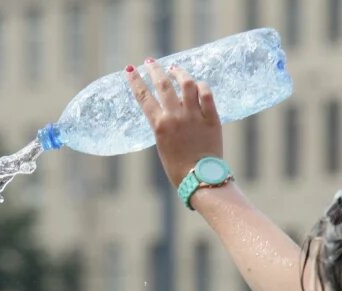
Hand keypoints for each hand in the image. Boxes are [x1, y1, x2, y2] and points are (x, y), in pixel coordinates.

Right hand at [125, 59, 222, 187]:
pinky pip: (207, 94)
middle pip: (163, 84)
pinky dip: (201, 86)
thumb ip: (163, 124)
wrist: (199, 178)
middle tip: (150, 61)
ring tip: (175, 69)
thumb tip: (168, 105)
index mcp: (159, 125)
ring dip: (179, 73)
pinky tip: (197, 84)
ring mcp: (194, 115)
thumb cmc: (178, 167)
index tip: (130, 70)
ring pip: (187, 83)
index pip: (144, 96)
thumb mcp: (162, 145)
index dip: (135, 81)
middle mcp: (175, 116)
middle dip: (154, 69)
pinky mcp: (211, 118)